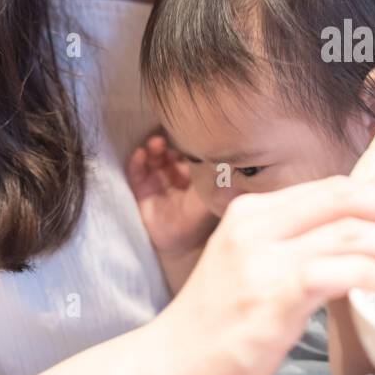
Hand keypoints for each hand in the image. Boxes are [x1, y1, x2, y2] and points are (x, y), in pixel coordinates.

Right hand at [125, 130, 216, 287]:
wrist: (181, 245)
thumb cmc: (200, 220)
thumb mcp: (211, 196)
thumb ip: (221, 181)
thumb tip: (238, 162)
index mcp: (194, 171)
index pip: (189, 148)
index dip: (188, 139)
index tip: (189, 129)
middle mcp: (175, 172)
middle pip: (170, 148)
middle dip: (170, 140)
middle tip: (171, 135)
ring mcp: (157, 178)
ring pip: (153, 155)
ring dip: (154, 147)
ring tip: (157, 144)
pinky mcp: (141, 188)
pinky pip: (136, 170)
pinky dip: (137, 160)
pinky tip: (141, 154)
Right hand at [154, 175, 374, 374]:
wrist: (170, 365)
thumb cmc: (224, 319)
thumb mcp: (270, 262)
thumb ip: (320, 230)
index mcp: (258, 210)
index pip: (337, 185)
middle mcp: (258, 223)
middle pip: (349, 198)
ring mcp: (262, 257)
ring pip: (350, 232)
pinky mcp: (268, 294)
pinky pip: (333, 271)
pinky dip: (371, 271)